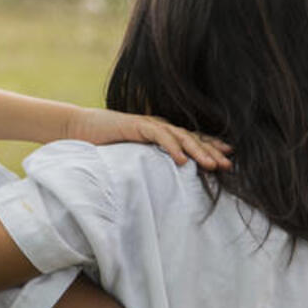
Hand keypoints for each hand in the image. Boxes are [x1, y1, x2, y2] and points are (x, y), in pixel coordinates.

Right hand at [59, 108, 231, 169]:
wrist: (78, 128)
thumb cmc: (104, 144)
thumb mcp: (132, 156)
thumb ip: (149, 163)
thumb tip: (164, 182)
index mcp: (161, 133)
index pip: (191, 140)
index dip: (210, 148)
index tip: (228, 160)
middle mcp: (158, 127)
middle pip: (191, 138)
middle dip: (211, 151)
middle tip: (228, 164)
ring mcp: (148, 125)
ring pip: (180, 136)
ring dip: (197, 150)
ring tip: (212, 165)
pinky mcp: (136, 126)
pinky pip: (159, 135)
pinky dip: (172, 147)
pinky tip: (182, 160)